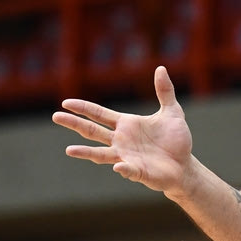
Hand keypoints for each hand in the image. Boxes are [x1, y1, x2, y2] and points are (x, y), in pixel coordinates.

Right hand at [52, 66, 193, 193]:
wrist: (184, 166)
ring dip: (86, 153)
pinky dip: (122, 168)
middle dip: (74, 123)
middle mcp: (121, 141)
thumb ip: (165, 92)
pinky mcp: (137, 171)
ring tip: (69, 150)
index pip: (99, 114)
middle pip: (92, 131)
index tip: (66, 102)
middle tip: (56, 116)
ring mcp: (126, 157)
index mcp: (126, 125)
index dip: (83, 108)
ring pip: (101, 154)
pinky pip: (128, 170)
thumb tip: (160, 68)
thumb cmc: (176, 140)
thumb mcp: (172, 112)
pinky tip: (117, 166)